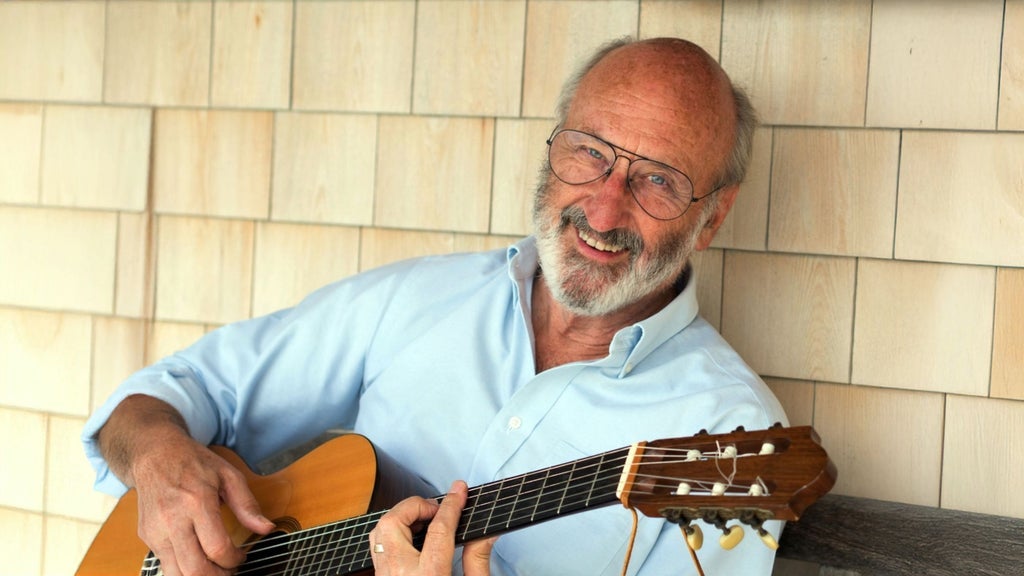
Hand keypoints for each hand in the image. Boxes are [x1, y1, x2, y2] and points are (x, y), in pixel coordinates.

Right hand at [98, 396, 274, 575]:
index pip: (217, 548)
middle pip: (195, 569)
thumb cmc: (194, 463)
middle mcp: (172, 520)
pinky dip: (184, 571)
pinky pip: (166, 565)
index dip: (234, 560)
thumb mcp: (228, 475)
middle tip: (230, 571)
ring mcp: (156, 531)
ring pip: (177, 574)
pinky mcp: (147, 537)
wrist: (154, 455)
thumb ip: (247, 505)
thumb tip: (266, 528)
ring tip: (216, 570)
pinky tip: (199, 562)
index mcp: (196, 502)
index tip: (242, 557)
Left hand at [369, 480, 496, 575]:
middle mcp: (399, 575)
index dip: (451, 506)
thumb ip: (478, 561)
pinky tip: (413, 537)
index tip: (460, 490)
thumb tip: (487, 532)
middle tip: (437, 509)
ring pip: (378, 532)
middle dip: (414, 506)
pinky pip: (377, 546)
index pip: (437, 531)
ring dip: (401, 517)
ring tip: (425, 521)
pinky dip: (393, 532)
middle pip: (393, 523)